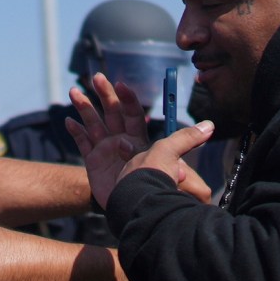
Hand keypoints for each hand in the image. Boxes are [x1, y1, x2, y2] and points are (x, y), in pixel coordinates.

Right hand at [67, 74, 215, 206]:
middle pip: (111, 111)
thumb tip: (211, 126)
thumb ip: (188, 138)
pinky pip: (83, 143)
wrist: (135, 203)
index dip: (127, 97)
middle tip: (96, 77)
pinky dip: (76, 132)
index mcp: (138, 137)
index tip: (120, 84)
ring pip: (94, 123)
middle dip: (104, 94)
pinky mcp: (94, 162)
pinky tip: (69, 121)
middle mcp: (122, 140)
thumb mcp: (171, 153)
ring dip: (84, 106)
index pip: (132, 112)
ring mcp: (106, 150)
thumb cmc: (153, 178)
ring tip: (73, 92)